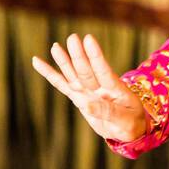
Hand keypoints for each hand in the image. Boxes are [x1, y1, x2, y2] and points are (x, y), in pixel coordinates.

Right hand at [31, 33, 148, 142]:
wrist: (127, 130)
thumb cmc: (130, 124)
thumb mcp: (125, 120)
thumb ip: (107, 112)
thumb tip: (86, 104)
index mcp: (116, 89)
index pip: (103, 70)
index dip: (96, 55)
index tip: (89, 39)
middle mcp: (100, 88)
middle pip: (86, 71)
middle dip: (79, 55)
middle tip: (72, 38)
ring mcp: (88, 92)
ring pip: (74, 75)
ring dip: (65, 61)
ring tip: (55, 46)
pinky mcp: (79, 98)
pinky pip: (62, 85)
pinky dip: (51, 74)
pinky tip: (38, 62)